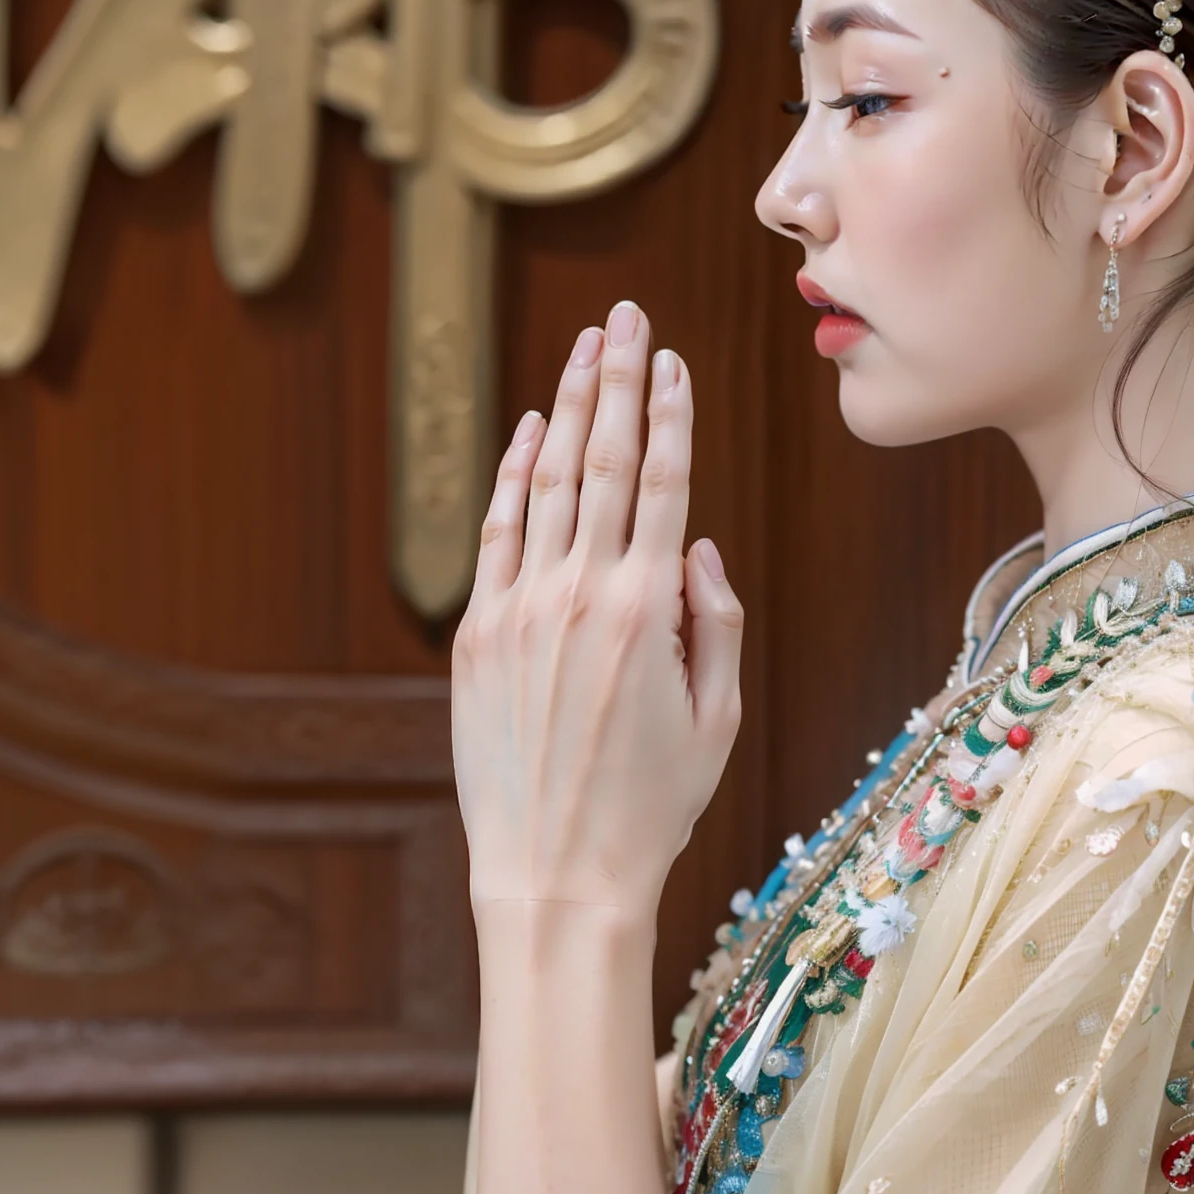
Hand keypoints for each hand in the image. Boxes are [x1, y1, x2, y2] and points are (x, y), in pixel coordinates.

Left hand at [451, 300, 743, 926]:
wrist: (556, 877)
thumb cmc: (652, 805)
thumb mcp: (717, 718)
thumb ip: (716, 620)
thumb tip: (696, 545)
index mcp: (647, 610)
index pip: (665, 483)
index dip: (670, 413)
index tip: (672, 358)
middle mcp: (580, 593)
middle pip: (604, 460)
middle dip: (617, 380)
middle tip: (625, 316)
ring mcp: (520, 609)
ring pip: (548, 482)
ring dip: (568, 408)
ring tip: (585, 349)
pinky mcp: (476, 635)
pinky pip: (498, 533)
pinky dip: (514, 476)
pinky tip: (531, 431)